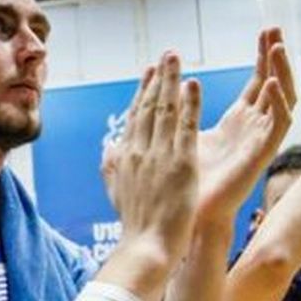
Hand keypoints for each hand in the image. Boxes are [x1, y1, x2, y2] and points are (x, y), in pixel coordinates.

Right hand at [101, 51, 199, 267]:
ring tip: (176, 58)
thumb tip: (107, 148)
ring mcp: (158, 156)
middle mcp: (138, 151)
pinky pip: (185, 127)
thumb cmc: (135, 225)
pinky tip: (193, 84)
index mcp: (124, 157)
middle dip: (157, 78)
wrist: (145, 246)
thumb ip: (112, 166)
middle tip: (166, 55)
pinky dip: (189, 103)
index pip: (135, 117)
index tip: (150, 73)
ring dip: (171, 81)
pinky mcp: (180, 164)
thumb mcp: (116, 191)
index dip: (143, 92)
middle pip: (148, 106)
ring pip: (164, 110)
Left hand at [195, 29, 293, 222]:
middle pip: (274, 83)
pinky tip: (271, 83)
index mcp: (238, 122)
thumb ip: (180, 111)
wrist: (189, 214)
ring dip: (280, 72)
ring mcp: (260, 141)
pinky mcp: (262, 155)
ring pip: (282, 99)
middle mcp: (254, 128)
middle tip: (274, 28)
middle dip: (274, 56)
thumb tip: (163, 87)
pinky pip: (278, 125)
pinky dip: (277, 103)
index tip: (265, 30)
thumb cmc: (186, 182)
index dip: (262, 57)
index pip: (257, 81)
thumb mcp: (181, 134)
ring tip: (277, 47)